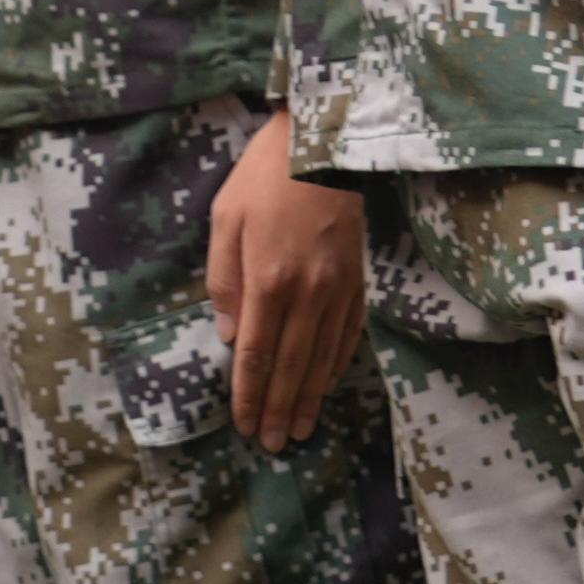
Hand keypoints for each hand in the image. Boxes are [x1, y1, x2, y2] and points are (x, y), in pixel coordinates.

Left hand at [207, 114, 371, 450]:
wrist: (326, 140)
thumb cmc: (266, 174)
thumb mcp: (225, 217)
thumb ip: (223, 279)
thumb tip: (227, 334)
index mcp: (267, 279)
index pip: (254, 353)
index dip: (247, 393)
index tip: (243, 423)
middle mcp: (306, 293)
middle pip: (289, 365)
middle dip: (277, 408)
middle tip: (270, 443)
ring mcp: (339, 289)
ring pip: (322, 358)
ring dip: (308, 397)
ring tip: (298, 428)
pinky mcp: (360, 279)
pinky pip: (349, 334)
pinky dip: (336, 365)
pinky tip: (327, 384)